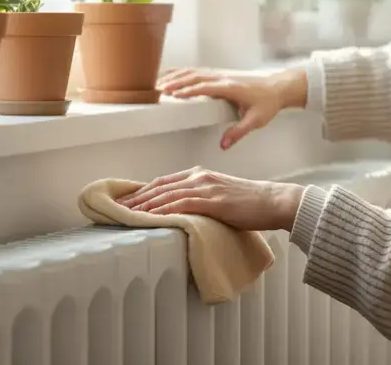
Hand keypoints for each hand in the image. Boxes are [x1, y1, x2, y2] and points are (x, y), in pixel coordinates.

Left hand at [116, 166, 305, 231]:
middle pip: (160, 186)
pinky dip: (164, 209)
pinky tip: (152, 215)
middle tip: (117, 208)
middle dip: (136, 198)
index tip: (127, 201)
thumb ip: (200, 200)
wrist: (273, 201)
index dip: (143, 191)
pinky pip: (182, 203)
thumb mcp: (220, 197)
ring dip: (144, 204)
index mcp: (201, 174)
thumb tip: (182, 214)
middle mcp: (200, 176)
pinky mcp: (213, 200)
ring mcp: (206, 187)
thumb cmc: (250, 202)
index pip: (164, 182)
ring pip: (167, 194)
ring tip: (127, 213)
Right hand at [157, 67, 307, 148]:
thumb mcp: (256, 121)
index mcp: (230, 87)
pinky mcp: (220, 75)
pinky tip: (172, 77)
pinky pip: (198, 71)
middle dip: (175, 82)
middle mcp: (223, 78)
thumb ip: (238, 132)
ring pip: (194, 72)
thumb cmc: (267, 103)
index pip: (205, 87)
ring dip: (176, 76)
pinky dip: (183, 73)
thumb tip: (223, 145)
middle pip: (195, 76)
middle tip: (157, 90)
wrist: (278, 87)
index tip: (172, 95)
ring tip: (158, 83)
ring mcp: (221, 74)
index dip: (188, 91)